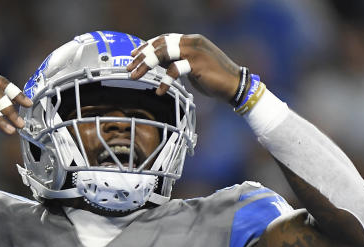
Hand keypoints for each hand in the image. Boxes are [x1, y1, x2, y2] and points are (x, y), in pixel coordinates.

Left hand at [127, 34, 241, 101]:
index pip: (164, 38)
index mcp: (190, 40)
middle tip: (128, 68)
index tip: (133, 54)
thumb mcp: (193, 65)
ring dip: (146, 65)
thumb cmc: (214, 78)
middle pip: (160, 44)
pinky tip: (159, 91)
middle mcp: (191, 42)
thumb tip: (160, 62)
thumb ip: (178, 60)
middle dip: (141, 56)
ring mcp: (194, 51)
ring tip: (135, 77)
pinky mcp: (197, 64)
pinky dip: (165, 81)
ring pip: (163, 53)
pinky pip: (174, 69)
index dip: (147, 46)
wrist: (234, 85)